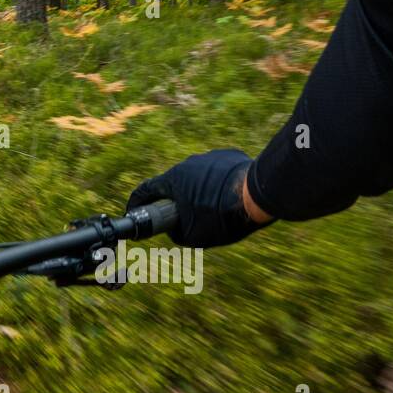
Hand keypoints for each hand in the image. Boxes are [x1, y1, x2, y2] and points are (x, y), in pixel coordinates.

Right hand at [127, 149, 274, 247]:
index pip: (145, 190)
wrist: (257, 195)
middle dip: (175, 199)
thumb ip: (176, 232)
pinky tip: (228, 197)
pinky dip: (217, 183)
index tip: (134, 210)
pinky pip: (216, 171)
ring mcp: (208, 157)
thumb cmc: (222, 216)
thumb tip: (174, 229)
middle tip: (183, 216)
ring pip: (196, 177)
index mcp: (172, 181)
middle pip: (173, 183)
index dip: (137, 202)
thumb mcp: (193, 236)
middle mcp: (187, 164)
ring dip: (198, 191)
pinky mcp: (228, 156)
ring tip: (214, 208)